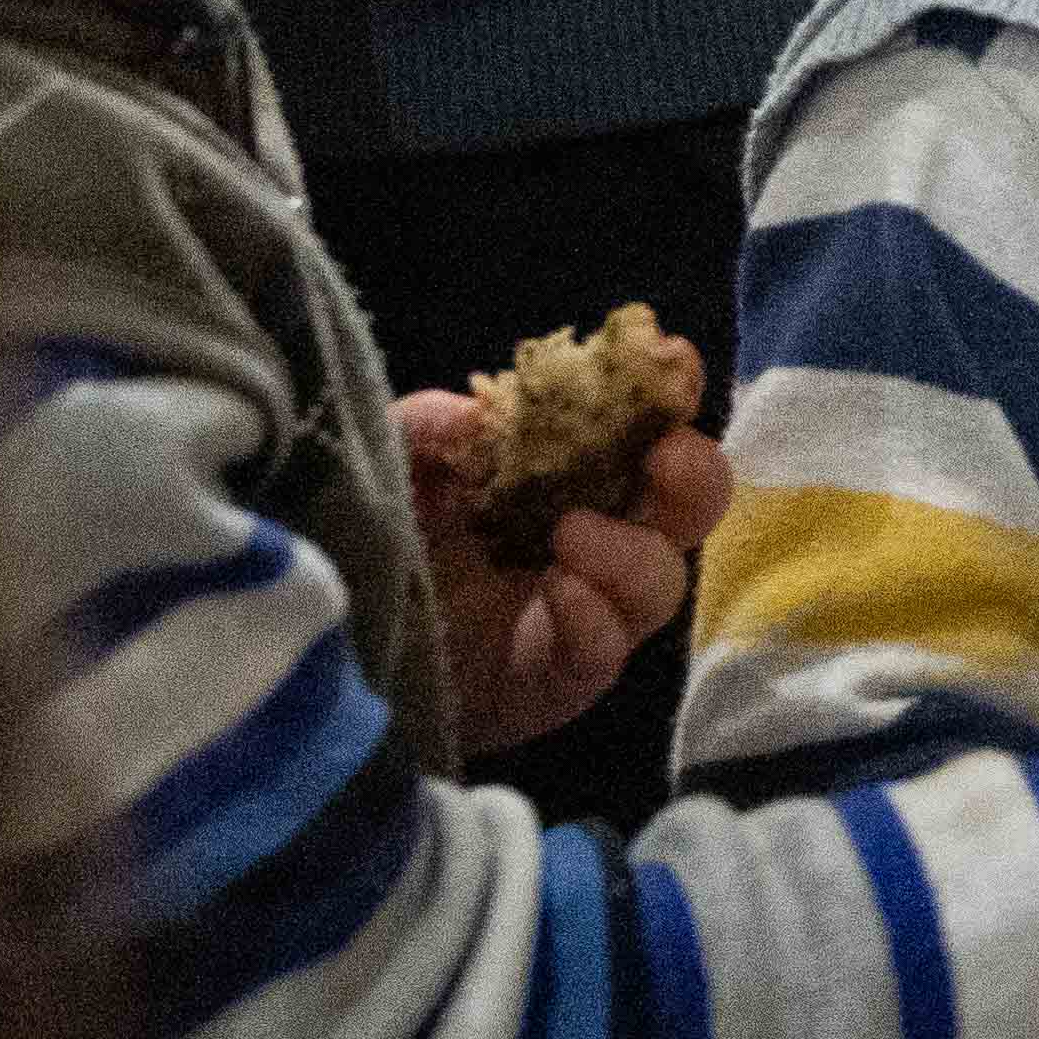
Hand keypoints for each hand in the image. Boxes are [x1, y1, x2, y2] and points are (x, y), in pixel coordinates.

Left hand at [401, 393, 707, 758]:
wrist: (342, 654)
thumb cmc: (383, 546)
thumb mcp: (390, 468)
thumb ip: (424, 427)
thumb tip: (476, 413)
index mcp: (570, 476)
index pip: (644, 430)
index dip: (669, 396)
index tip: (671, 360)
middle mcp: (597, 538)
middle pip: (692, 508)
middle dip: (696, 476)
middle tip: (663, 458)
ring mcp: (587, 613)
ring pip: (662, 583)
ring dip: (631, 553)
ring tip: (567, 534)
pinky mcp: (559, 678)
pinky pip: (605, 651)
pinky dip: (593, 617)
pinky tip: (557, 591)